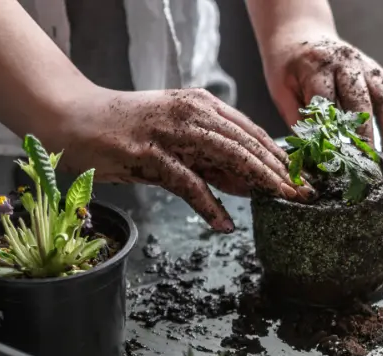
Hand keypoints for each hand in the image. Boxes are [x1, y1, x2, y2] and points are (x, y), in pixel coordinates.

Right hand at [50, 87, 312, 232]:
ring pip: (228, 156)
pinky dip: (210, 205)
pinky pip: (188, 183)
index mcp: (202, 104)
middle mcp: (192, 112)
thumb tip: (253, 184)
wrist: (76, 119)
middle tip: (306, 192)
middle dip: (281, 170)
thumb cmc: (130, 131)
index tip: (303, 177)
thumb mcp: (179, 138)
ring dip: (260, 180)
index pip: (252, 131)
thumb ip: (214, 160)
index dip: (280, 156)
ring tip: (283, 200)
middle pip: (248, 143)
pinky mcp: (150, 155)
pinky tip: (225, 223)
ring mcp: (171, 132)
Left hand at [261, 35, 382, 165]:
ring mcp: (367, 67)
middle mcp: (346, 64)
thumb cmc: (288, 66)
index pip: (327, 103)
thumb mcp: (282, 89)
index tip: (334, 160)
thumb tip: (313, 155)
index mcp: (317, 66)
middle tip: (368, 167)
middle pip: (360, 102)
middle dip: (366, 136)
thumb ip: (297, 119)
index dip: (330, 132)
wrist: (300, 32)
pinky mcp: (379, 72)